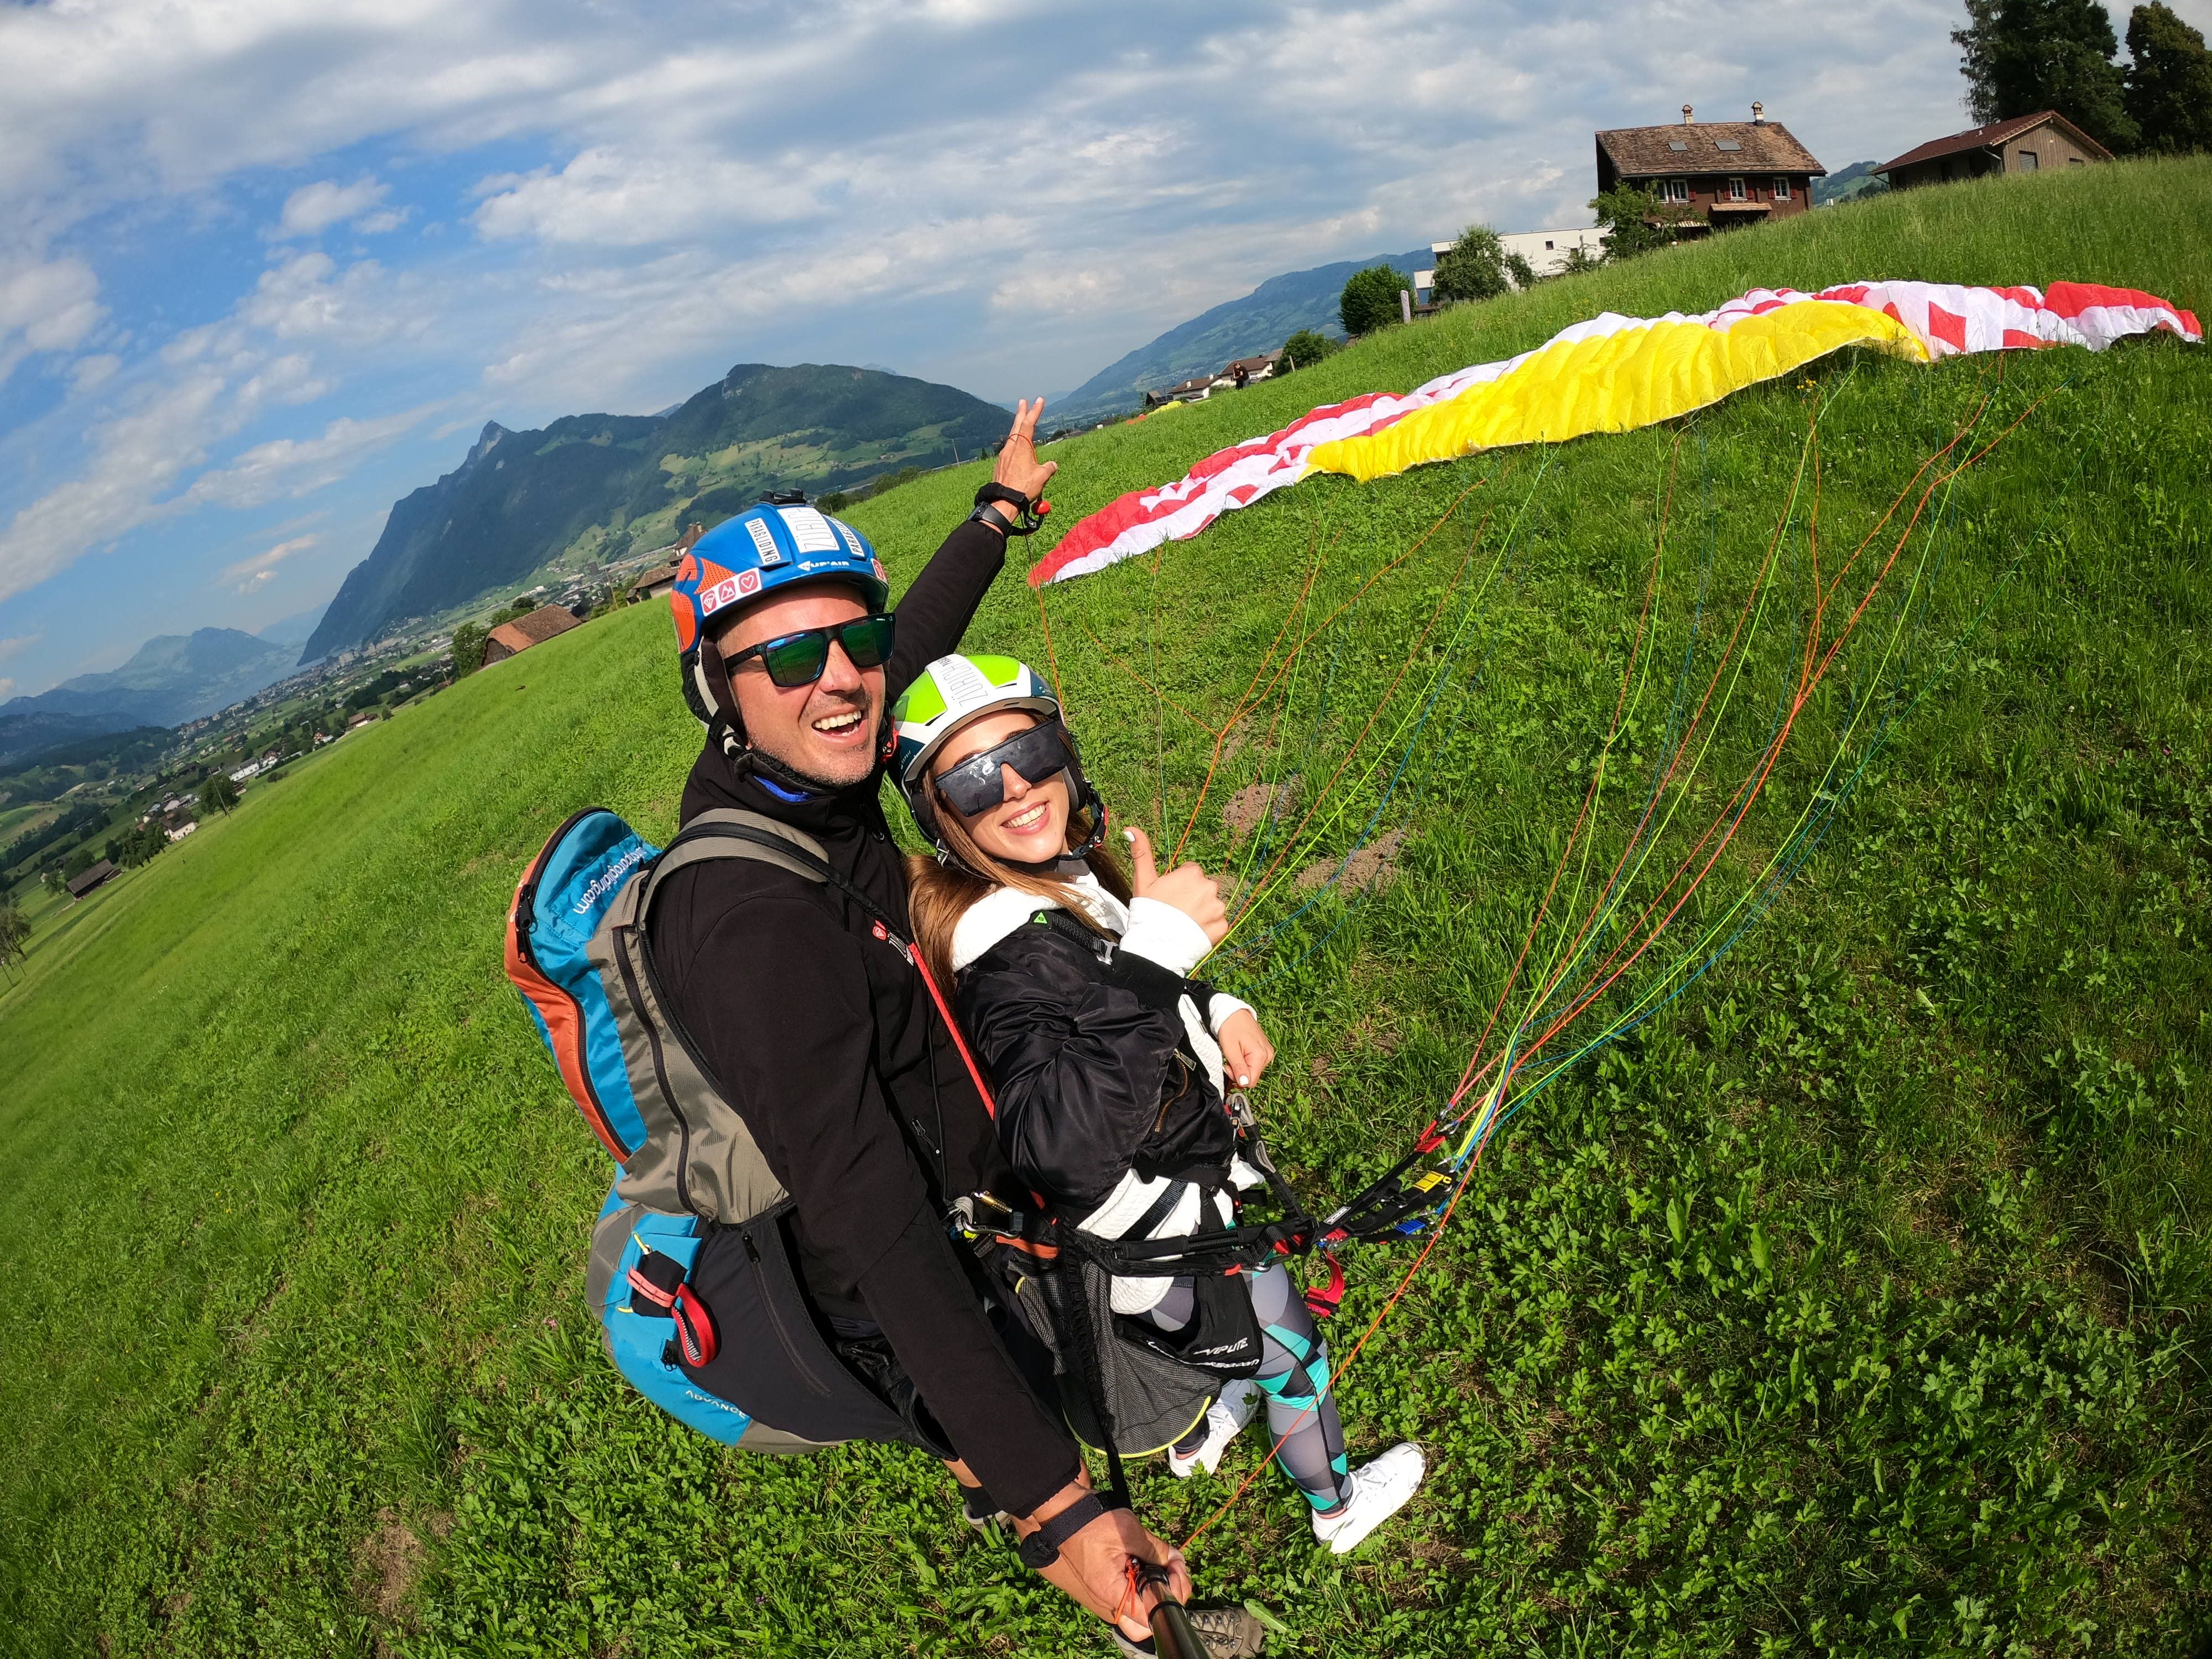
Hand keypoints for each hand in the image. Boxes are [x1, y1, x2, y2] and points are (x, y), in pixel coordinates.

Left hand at [987, 398, 1057, 523]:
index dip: (1035, 411)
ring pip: (1011, 438)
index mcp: (1021, 447)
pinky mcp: (1000, 465)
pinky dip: (1014, 445)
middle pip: (1016, 426)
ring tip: (1020, 422)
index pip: (1028, 424)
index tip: (1040, 400)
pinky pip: (1009, 451)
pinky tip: (1016, 448)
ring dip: (1017, 428)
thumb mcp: (1042, 477)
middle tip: (1023, 401)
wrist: (1003, 501)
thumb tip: (1052, 465)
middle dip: (1021, 413)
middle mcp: (1010, 448)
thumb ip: (1049, 468)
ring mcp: (1003, 456)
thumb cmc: (1023, 488)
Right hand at [1021, 1483, 1190, 1640]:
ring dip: (1160, 1590)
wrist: (1065, 1515)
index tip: (1175, 1570)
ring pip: (1141, 1612)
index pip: (1149, 1615)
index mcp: (1111, 1592)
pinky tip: (1153, 1561)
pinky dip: (1147, 1583)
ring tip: (1166, 1563)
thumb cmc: (1093, 1522)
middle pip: (1146, 1622)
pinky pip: (1133, 1596)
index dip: (1170, 1595)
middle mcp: (1110, 1600)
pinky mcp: (1110, 1586)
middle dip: (1168, 1599)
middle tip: (1173, 1571)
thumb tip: (1177, 1563)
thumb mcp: (1129, 1532)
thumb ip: (1156, 1551)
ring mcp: (1109, 1595)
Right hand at [1124, 827, 1226, 944]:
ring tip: (1185, 923)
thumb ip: (1142, 852)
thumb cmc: (1149, 912)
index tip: (1170, 897)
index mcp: (1193, 873)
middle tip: (1176, 911)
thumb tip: (1131, 829)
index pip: (1191, 873)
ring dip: (1202, 912)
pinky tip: (1193, 932)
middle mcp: (1210, 887)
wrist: (1157, 946)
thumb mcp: (1143, 880)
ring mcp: (1218, 907)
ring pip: (1211, 905)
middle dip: (1192, 897)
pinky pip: (1217, 923)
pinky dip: (1208, 927)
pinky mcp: (1222, 926)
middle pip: (1203, 888)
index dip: (1179, 884)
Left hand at [1217, 1009, 1274, 1089]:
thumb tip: (1245, 1083)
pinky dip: (1245, 1060)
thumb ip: (1238, 1068)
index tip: (1228, 1066)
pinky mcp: (1264, 1049)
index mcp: (1260, 1055)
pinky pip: (1255, 1062)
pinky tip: (1240, 1050)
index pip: (1251, 1081)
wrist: (1232, 1011)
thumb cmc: (1230, 1026)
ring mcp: (1267, 1051)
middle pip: (1252, 1076)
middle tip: (1229, 1059)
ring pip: (1253, 1070)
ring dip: (1241, 1066)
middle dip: (1238, 1072)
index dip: (1237, 1078)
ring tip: (1235, 1052)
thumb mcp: (1230, 1049)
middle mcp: (1268, 1055)